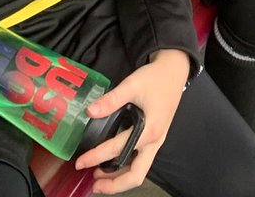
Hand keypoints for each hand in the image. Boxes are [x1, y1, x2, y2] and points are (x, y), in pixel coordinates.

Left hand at [76, 49, 190, 192]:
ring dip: (120, 179)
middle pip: (135, 175)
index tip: (80, 162)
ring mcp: (157, 141)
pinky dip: (127, 169)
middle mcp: (154, 141)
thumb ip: (111, 99)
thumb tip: (90, 112)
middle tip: (94, 185)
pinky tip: (115, 163)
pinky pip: (142, 162)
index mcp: (148, 130)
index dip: (95, 157)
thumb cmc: (156, 77)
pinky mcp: (156, 137)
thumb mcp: (132, 84)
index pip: (117, 150)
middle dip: (114, 185)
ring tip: (100, 178)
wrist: (174, 69)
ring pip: (139, 171)